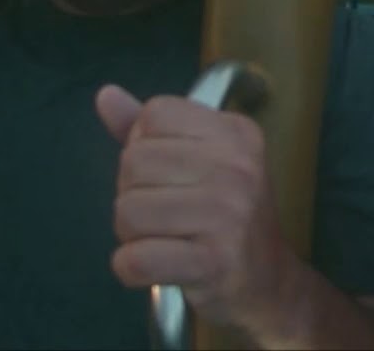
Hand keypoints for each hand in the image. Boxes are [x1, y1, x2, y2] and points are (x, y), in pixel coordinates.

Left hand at [97, 85, 295, 329]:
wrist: (268, 279)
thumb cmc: (226, 214)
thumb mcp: (201, 160)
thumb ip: (150, 129)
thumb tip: (105, 95)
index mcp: (236, 133)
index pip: (155, 115)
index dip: (145, 145)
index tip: (169, 173)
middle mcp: (237, 167)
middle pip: (134, 162)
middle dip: (133, 193)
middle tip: (164, 213)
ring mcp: (228, 214)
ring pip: (127, 212)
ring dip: (131, 234)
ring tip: (163, 239)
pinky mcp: (213, 261)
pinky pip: (135, 259)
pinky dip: (130, 268)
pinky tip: (155, 267)